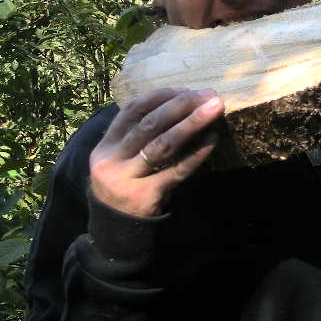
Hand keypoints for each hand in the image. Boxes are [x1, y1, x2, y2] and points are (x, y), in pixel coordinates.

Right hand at [89, 88, 222, 217]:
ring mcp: (127, 179)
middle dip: (181, 105)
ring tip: (214, 109)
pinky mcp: (146, 197)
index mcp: (105, 145)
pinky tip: (212, 139)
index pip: (132, 110)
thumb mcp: (120, 158)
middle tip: (208, 95)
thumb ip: (139, 134)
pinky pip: (176, 171)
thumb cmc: (126, 184)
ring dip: (192, 123)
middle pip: (150, 124)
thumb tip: (184, 102)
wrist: (115, 231)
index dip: (161, 96)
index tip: (187, 89)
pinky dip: (196, 154)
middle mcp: (112, 160)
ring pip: (162, 145)